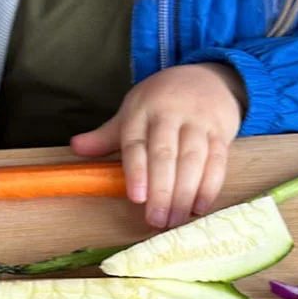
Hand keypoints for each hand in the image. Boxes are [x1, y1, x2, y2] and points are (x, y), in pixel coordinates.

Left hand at [71, 63, 245, 228]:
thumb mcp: (133, 110)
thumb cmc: (162, 100)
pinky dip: (210, 185)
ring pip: (193, 158)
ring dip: (185, 192)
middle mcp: (170, 114)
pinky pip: (217, 159)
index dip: (137, 171)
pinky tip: (200, 206)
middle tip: (156, 220)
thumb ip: (107, 135)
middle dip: (161, 190)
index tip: (136, 198)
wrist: (207, 77)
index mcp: (142, 110)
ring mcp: (198, 121)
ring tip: (176, 219)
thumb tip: (76, 148)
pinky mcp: (222, 131)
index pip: (136, 143)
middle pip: (165, 154)